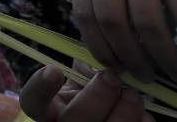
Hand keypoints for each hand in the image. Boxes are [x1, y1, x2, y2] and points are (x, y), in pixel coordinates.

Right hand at [20, 66, 151, 121]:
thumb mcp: (81, 82)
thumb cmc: (92, 98)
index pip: (32, 101)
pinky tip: (144, 115)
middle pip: (74, 120)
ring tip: (132, 95)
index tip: (55, 69)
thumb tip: (94, 61)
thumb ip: (83, 68)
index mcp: (48, 109)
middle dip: (96, 96)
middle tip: (111, 77)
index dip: (40, 87)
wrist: (109, 120)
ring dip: (122, 112)